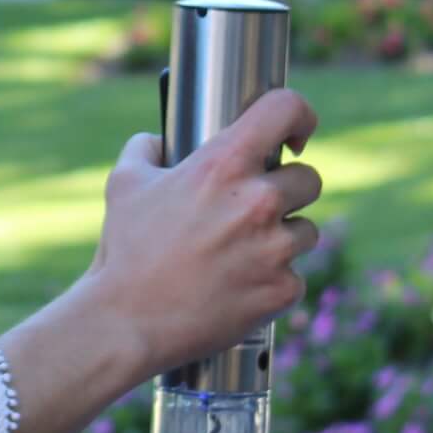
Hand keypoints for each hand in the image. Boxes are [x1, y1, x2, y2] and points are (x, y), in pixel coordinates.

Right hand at [89, 88, 321, 377]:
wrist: (127, 321)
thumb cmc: (125, 252)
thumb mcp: (124, 184)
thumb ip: (147, 149)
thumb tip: (159, 142)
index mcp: (223, 165)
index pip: (284, 110)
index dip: (297, 116)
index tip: (295, 135)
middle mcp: (257, 202)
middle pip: (308, 179)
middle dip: (287, 192)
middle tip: (255, 210)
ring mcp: (275, 249)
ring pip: (306, 231)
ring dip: (283, 239)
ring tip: (242, 254)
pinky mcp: (282, 290)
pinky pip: (295, 277)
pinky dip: (273, 282)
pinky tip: (239, 287)